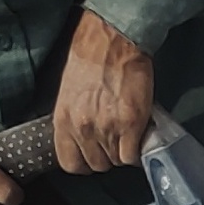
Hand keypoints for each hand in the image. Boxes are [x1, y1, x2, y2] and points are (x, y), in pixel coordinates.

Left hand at [52, 10, 155, 173]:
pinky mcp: (131, 123)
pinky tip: (139, 134)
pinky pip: (134, 155)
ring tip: (128, 132)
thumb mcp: (69, 92)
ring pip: (117, 161)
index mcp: (64, 120)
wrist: (112, 39)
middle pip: (97, 165)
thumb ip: (75, 119)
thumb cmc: (89, 57)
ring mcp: (108, 128)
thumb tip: (86, 137)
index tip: (93, 155)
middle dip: (108, 156)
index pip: (70, 163)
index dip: (84, 162)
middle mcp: (83, 129)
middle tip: (115, 139)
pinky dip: (138, 149)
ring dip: (124, 150)